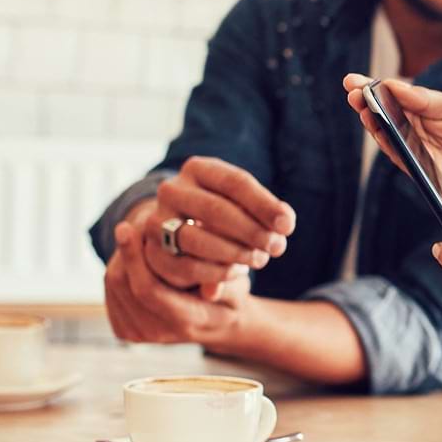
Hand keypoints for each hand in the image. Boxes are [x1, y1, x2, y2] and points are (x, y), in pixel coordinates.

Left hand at [105, 219, 248, 344]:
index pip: (149, 290)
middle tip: (128, 224)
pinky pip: (111, 291)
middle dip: (125, 252)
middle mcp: (159, 333)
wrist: (218, 322)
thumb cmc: (230, 293)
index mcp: (187, 323)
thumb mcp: (237, 285)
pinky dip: (120, 268)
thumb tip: (212, 289)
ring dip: (121, 258)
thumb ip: (225, 283)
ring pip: (114, 285)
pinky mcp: (125, 330)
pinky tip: (134, 256)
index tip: (127, 227)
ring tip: (135, 237)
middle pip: (124, 285)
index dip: (134, 257)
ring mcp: (139, 335)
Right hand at [137, 157, 296, 296]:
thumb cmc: (224, 212)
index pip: (235, 182)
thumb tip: (284, 223)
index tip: (288, 226)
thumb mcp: (244, 204)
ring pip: (196, 238)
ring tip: (260, 259)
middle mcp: (172, 190)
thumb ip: (266, 211)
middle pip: (215, 209)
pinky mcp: (153, 252)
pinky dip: (216, 272)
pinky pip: (186, 266)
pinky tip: (237, 272)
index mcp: (198, 169)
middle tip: (277, 247)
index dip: (264, 205)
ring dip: (234, 253)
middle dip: (251, 231)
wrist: (180, 228)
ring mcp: (157, 220)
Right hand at [343, 74, 441, 214]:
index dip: (372, 86)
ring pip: (381, 130)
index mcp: (420, 108)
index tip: (353, 79)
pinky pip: (393, 150)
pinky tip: (374, 125)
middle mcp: (409, 126)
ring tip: (359, 103)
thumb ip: (427, 99)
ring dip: (368, 117)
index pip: (392, 94)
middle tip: (350, 88)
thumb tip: (394, 85)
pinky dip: (382, 138)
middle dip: (363, 98)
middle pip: (380, 110)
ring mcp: (408, 146)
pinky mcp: (411, 166)